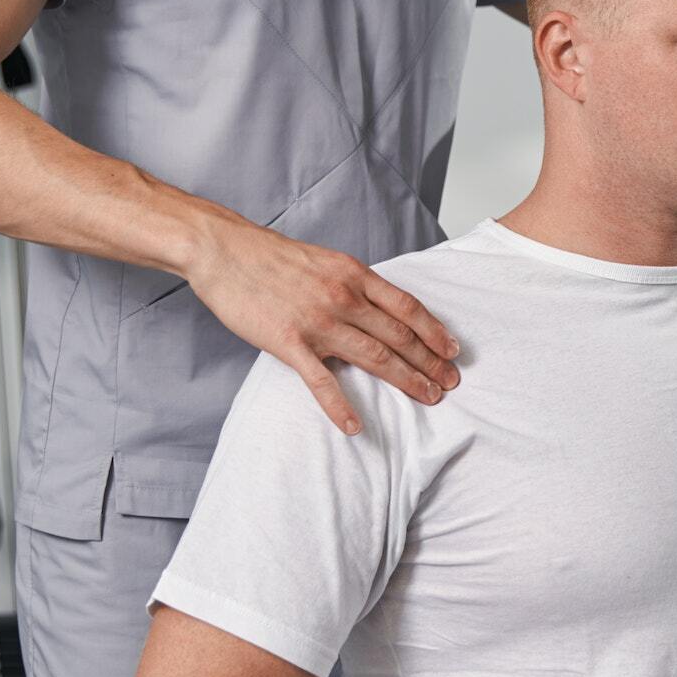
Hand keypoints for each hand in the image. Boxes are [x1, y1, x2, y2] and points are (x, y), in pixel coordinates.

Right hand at [187, 207, 459, 434]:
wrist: (224, 250)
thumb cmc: (272, 256)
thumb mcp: (325, 260)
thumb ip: (353, 284)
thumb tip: (379, 308)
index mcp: (353, 275)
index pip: (407, 307)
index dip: (434, 331)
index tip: (453, 350)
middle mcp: (343, 297)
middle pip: (399, 335)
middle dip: (430, 361)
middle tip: (451, 383)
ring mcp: (317, 321)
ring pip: (374, 356)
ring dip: (406, 379)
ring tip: (428, 397)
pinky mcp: (288, 342)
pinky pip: (320, 381)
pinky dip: (340, 406)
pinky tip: (356, 426)